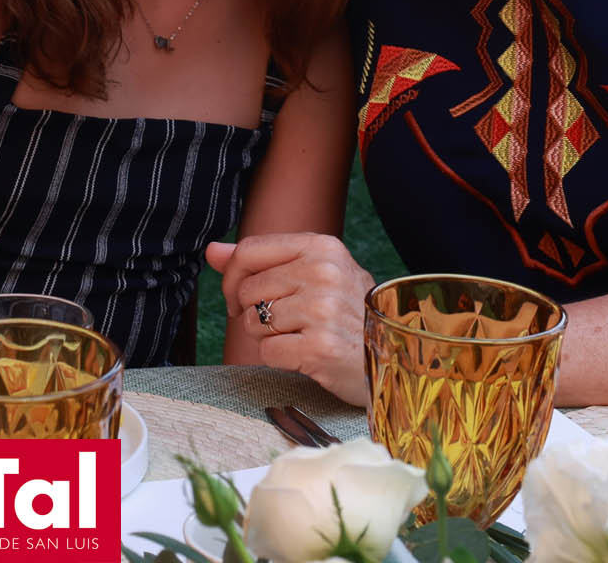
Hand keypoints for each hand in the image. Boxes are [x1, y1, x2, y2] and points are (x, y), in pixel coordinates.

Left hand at [208, 233, 375, 405]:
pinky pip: (267, 351)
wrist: (397, 359)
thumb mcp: (315, 275)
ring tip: (299, 337)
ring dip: (266, 336)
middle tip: (283, 323)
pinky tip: (305, 355)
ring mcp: (323, 310)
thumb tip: (211, 251)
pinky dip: (278, 358)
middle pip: (247, 290)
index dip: (233, 277)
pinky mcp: (320, 348)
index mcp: (322, 247)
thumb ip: (262, 261)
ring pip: (252, 321)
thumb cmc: (350, 314)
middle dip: (252, 312)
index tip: (239, 297)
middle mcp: (323, 273)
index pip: (249, 250)